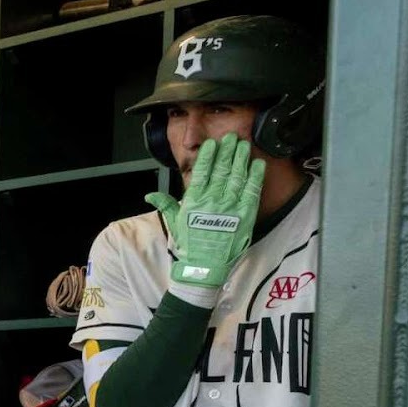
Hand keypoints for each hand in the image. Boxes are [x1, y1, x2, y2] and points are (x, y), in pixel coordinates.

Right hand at [144, 132, 264, 287]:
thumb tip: (150, 195)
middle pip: (222, 169)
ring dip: (241, 158)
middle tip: (231, 138)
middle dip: (227, 151)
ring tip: (243, 146)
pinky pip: (252, 191)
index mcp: (194, 201)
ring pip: (238, 176)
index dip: (208, 156)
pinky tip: (257, 164)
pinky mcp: (245, 215)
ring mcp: (231, 207)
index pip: (202, 172)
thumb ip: (166, 205)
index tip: (212, 144)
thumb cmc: (189, 247)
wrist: (204, 268)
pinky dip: (255, 176)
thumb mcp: (174, 224)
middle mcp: (213, 200)